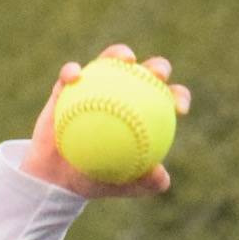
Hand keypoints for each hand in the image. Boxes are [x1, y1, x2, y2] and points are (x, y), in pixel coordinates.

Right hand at [21, 44, 189, 197]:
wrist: (59, 178)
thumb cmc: (96, 179)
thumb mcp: (123, 186)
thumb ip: (145, 183)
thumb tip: (161, 175)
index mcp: (141, 114)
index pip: (166, 100)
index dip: (178, 97)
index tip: (179, 109)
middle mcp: (122, 93)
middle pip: (146, 72)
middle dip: (159, 67)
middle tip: (159, 76)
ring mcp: (96, 85)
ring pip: (111, 61)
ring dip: (119, 53)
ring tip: (126, 58)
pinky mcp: (69, 85)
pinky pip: (69, 74)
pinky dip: (71, 72)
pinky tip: (74, 76)